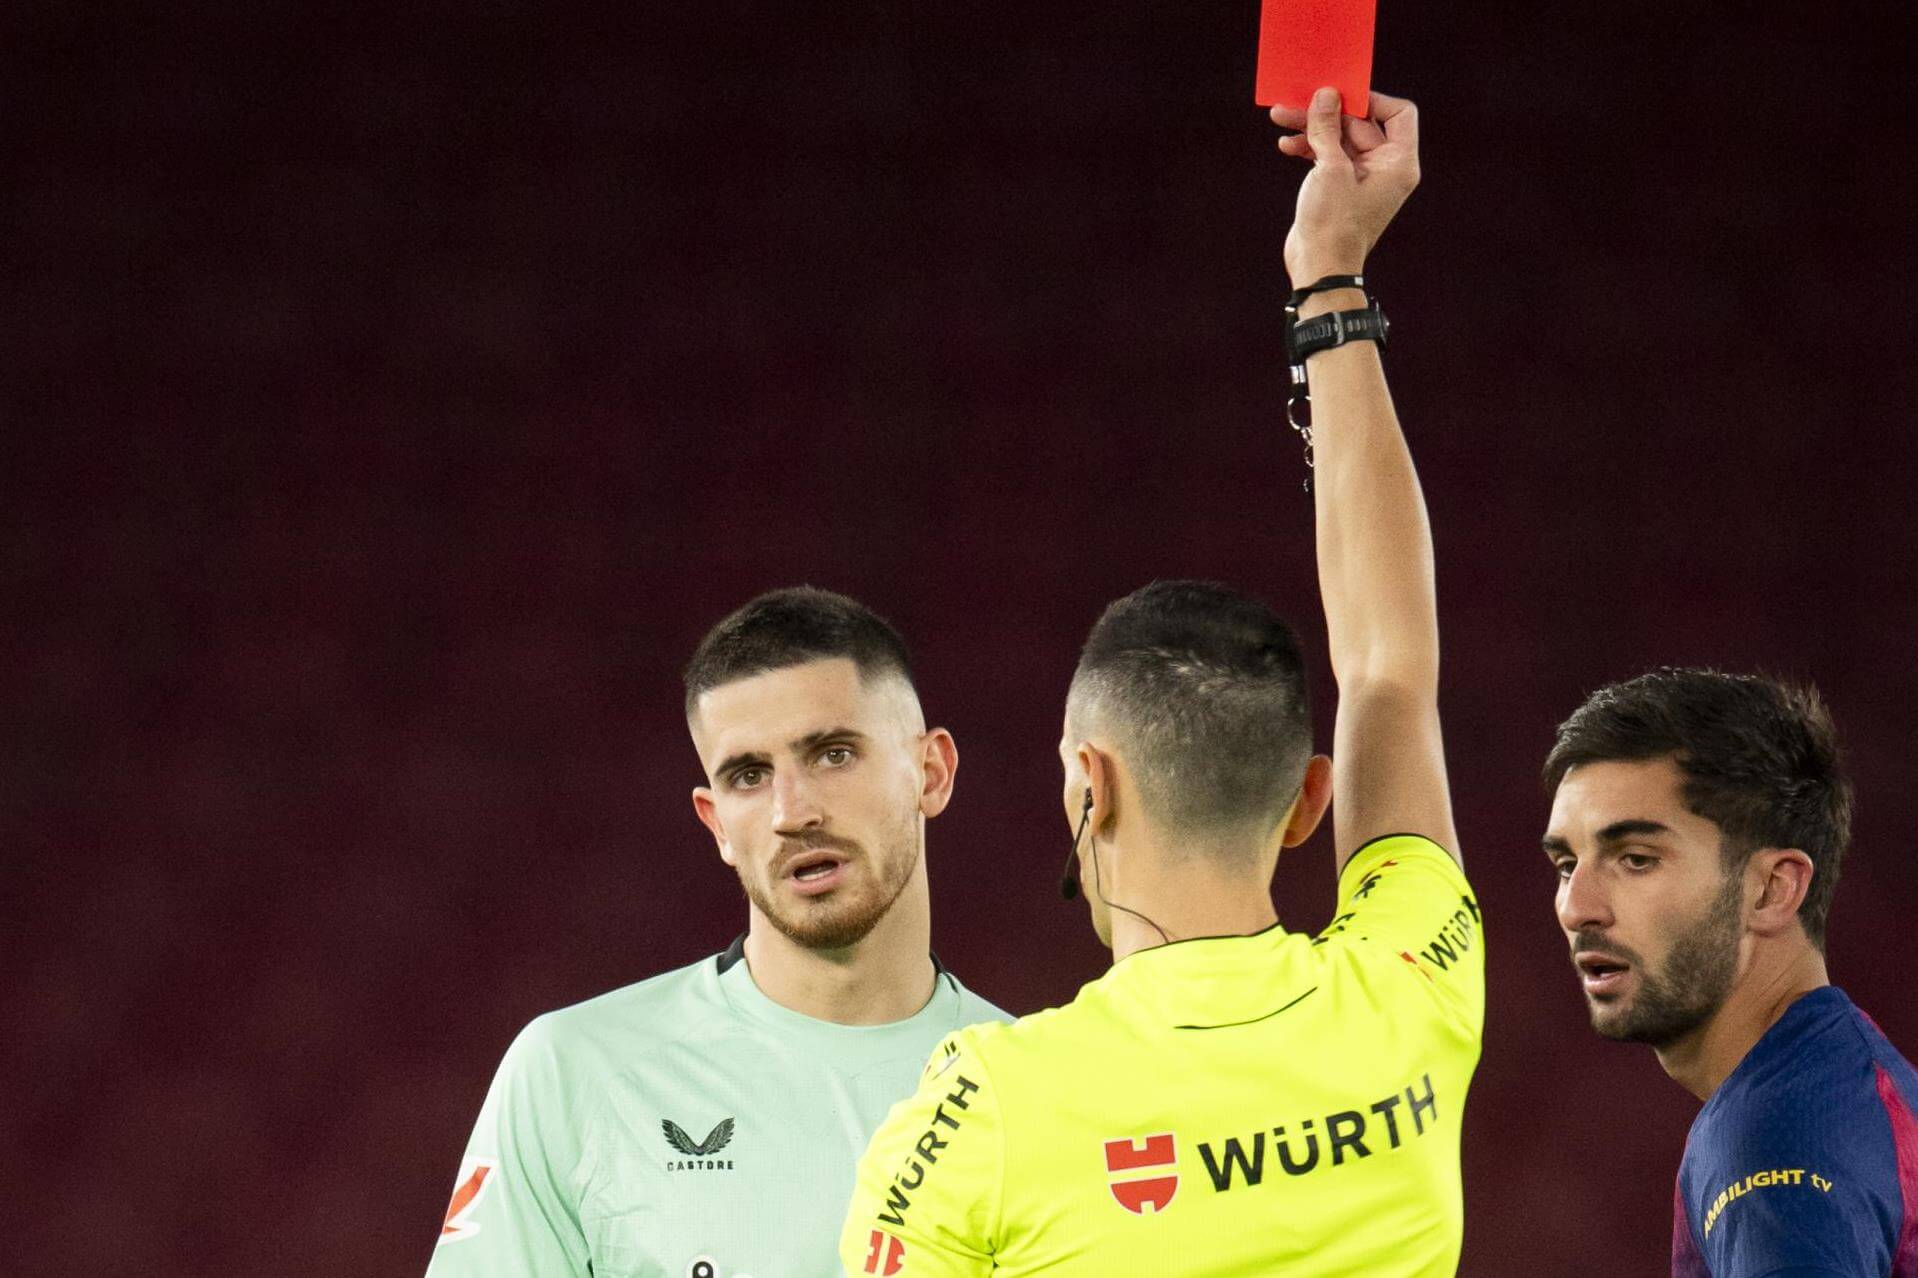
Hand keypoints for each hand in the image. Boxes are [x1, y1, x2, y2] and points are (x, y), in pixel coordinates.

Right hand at [1271, 88, 1419, 285]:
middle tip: (1296, 102)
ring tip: (1281, 118)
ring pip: (1339, 138)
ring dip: (1311, 128)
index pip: (1398, 113)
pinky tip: (1286, 145)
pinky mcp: (1340, 186)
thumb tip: (1326, 94)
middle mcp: (1385, 167)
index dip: (1371, 99)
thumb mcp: (1330, 169)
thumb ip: (1327, 127)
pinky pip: (1328, 155)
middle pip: (1360, 123)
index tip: (1341, 95)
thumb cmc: (1334, 225)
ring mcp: (1362, 177)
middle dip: (1327, 112)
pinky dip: (1309, 148)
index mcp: (1398, 163)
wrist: (1319, 268)